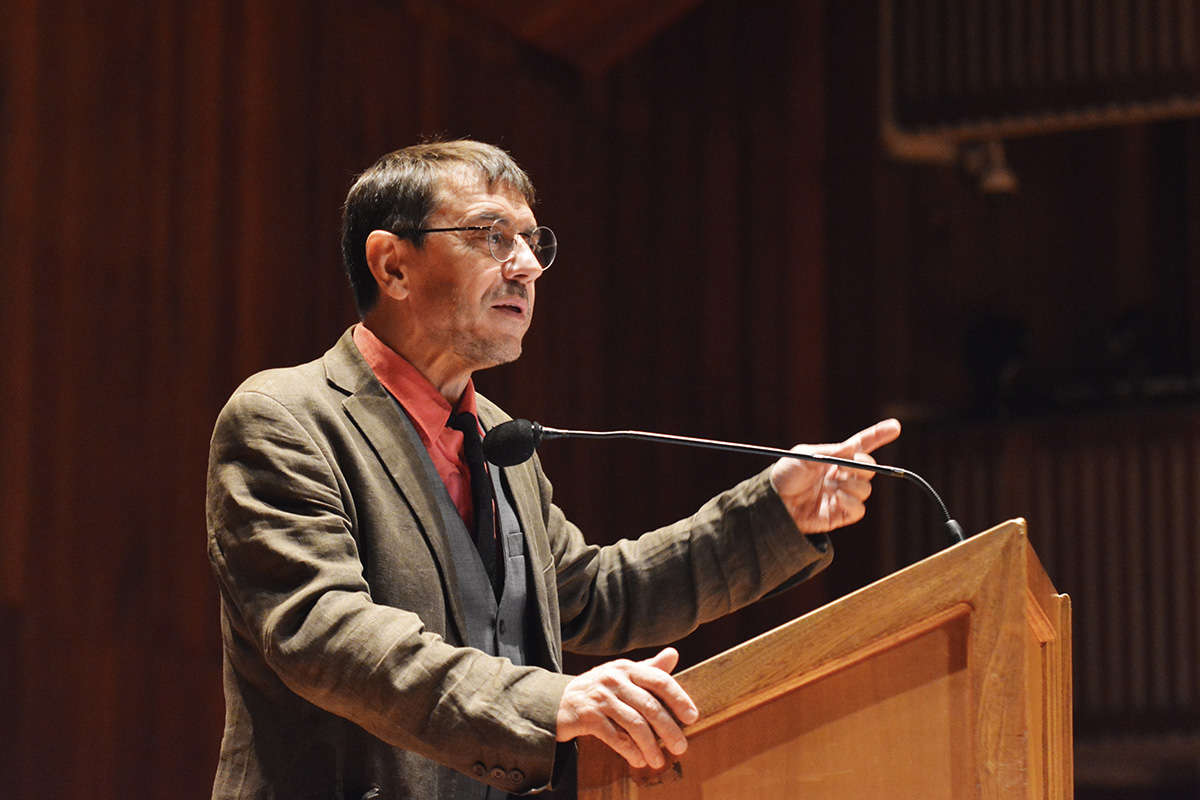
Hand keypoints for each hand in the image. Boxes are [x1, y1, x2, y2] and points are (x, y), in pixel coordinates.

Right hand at [555, 647, 697, 769]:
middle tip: (681, 748)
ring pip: (634, 724)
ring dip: (650, 746)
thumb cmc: (597, 690)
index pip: (659, 680)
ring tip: (659, 761)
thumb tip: (674, 653)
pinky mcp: (587, 717)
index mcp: (626, 668)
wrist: (555, 702)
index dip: (679, 698)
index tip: (692, 717)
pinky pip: (615, 737)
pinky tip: (639, 760)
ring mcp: (600, 698)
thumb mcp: (621, 674)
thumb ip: (648, 668)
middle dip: (669, 729)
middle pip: (650, 706)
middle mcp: (614, 679)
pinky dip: (630, 751)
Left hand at [769, 418, 900, 532]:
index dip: (878, 435)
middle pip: (869, 469)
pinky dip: (852, 502)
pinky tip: (836, 497)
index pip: (861, 446)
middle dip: (860, 467)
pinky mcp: (839, 514)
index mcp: (834, 458)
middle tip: (840, 469)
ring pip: (865, 489)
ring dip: (852, 485)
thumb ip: (831, 452)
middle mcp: (841, 475)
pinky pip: (859, 509)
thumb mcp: (804, 457)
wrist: (773, 503)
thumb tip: (854, 447)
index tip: (895, 426)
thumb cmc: (784, 476)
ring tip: (831, 486)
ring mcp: (841, 495)